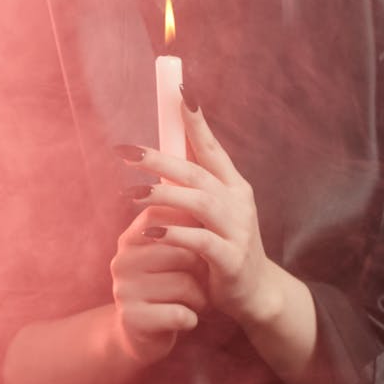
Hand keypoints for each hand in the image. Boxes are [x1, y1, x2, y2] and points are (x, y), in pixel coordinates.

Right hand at [110, 204, 207, 364]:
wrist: (144, 333)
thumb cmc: (169, 282)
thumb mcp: (173, 248)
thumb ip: (184, 217)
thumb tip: (201, 174)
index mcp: (132, 237)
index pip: (169, 216)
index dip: (195, 231)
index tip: (205, 246)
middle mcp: (123, 259)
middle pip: (182, 251)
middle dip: (203, 268)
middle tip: (204, 280)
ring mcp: (124, 289)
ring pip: (183, 284)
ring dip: (200, 296)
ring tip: (197, 300)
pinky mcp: (133, 319)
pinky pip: (179, 313)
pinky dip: (192, 318)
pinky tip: (188, 319)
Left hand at [120, 101, 280, 327]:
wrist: (257, 294)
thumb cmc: (226, 247)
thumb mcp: (213, 212)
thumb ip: (193, 186)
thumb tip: (159, 154)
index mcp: (232, 185)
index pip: (211, 146)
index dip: (196, 119)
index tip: (180, 90)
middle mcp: (237, 200)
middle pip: (197, 170)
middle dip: (159, 159)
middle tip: (126, 151)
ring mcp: (237, 228)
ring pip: (198, 201)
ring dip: (161, 195)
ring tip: (129, 194)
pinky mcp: (231, 258)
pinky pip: (200, 240)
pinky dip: (174, 233)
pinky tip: (150, 231)